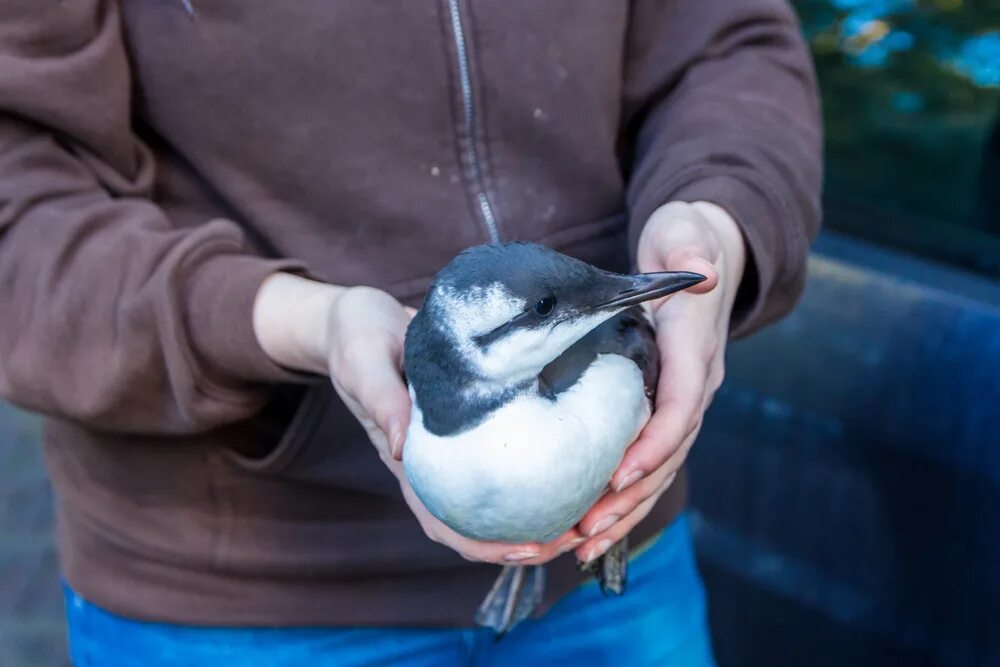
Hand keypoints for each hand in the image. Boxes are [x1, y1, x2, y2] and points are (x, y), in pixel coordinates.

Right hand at [253, 274, 580, 563]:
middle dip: (527, 541)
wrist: (361, 317)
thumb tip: (399, 449)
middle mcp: (434, 463)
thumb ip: (381, 400)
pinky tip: (573, 462)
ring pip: (495, 498)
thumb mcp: (364, 362)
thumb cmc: (358, 338)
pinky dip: (536, 470)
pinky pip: (504, 456)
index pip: (443, 521)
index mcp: (407, 461)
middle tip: (578, 535)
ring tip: (585, 511)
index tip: (530, 548)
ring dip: (537, 513)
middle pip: (478, 524)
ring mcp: (453, 447)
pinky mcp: (470, 422)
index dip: (484, 545)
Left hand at [574, 201, 745, 562]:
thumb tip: (701, 272)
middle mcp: (697, 382)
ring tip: (582, 543)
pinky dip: (622, 495)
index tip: (618, 476)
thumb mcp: (687, 231)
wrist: (707, 252)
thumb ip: (691, 248)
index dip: (653, 444)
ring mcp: (685, 399)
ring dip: (623, 509)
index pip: (681, 405)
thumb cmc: (686, 240)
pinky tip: (589, 524)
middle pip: (669, 452)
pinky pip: (648, 459)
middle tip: (586, 529)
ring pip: (660, 467)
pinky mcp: (665, 407)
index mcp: (695, 347)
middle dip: (630, 496)